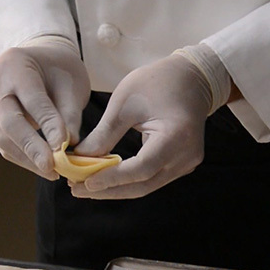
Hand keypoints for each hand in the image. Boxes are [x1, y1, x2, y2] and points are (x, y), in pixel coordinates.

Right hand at [0, 38, 89, 179]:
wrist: (37, 61)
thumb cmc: (59, 69)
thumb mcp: (71, 82)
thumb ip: (70, 112)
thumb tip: (68, 145)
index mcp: (15, 64)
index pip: (32, 100)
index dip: (48, 125)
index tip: (64, 147)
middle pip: (9, 122)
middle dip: (32, 148)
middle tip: (53, 168)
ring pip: (3, 138)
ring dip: (28, 159)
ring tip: (52, 172)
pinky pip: (3, 143)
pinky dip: (23, 157)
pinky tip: (42, 167)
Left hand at [70, 54, 211, 198]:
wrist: (192, 78)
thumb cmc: (157, 82)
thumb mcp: (125, 103)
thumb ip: (104, 134)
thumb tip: (80, 158)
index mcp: (176, 136)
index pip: (141, 168)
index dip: (111, 178)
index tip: (84, 182)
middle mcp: (186, 156)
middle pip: (143, 185)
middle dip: (108, 190)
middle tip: (76, 190)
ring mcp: (187, 163)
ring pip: (147, 186)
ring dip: (116, 189)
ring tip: (84, 187)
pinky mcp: (182, 165)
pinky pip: (152, 179)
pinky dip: (128, 181)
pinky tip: (106, 179)